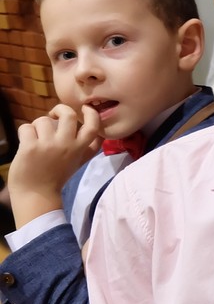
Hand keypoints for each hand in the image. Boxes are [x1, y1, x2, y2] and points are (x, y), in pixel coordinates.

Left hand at [8, 104, 101, 227]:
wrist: (36, 194)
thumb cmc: (57, 177)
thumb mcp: (79, 162)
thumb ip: (89, 147)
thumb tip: (99, 132)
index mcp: (80, 149)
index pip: (93, 126)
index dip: (91, 113)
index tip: (85, 108)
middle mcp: (67, 145)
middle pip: (68, 115)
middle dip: (59, 109)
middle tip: (53, 115)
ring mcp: (49, 145)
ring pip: (42, 120)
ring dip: (37, 126)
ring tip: (36, 137)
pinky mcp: (30, 147)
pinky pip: (26, 128)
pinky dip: (24, 132)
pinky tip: (26, 142)